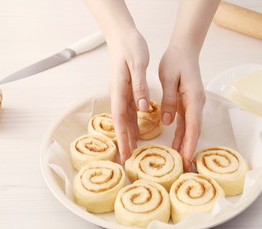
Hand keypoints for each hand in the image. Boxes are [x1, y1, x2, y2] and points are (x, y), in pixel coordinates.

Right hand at [106, 29, 149, 162]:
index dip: (122, 138)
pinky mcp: (126, 89)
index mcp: (119, 89)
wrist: (122, 35)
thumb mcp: (137, 65)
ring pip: (124, 118)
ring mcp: (121, 92)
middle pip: (120, 122)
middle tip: (126, 160)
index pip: (119, 119)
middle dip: (123, 141)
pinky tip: (138, 130)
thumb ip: (139, 87)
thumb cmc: (130, 47)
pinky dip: (133, 122)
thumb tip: (142, 109)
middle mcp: (118, 94)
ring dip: (128, 134)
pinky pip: (129, 110)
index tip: (124, 154)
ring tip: (132, 150)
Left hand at [158, 45, 204, 170]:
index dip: (189, 143)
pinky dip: (181, 135)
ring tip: (181, 162)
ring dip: (185, 145)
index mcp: (193, 98)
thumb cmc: (176, 61)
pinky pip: (186, 123)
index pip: (192, 125)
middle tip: (185, 168)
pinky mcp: (188, 104)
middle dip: (189, 150)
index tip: (186, 158)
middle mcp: (197, 103)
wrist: (184, 49)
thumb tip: (167, 122)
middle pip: (194, 131)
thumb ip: (169, 100)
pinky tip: (176, 146)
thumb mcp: (168, 79)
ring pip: (190, 129)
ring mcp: (193, 104)